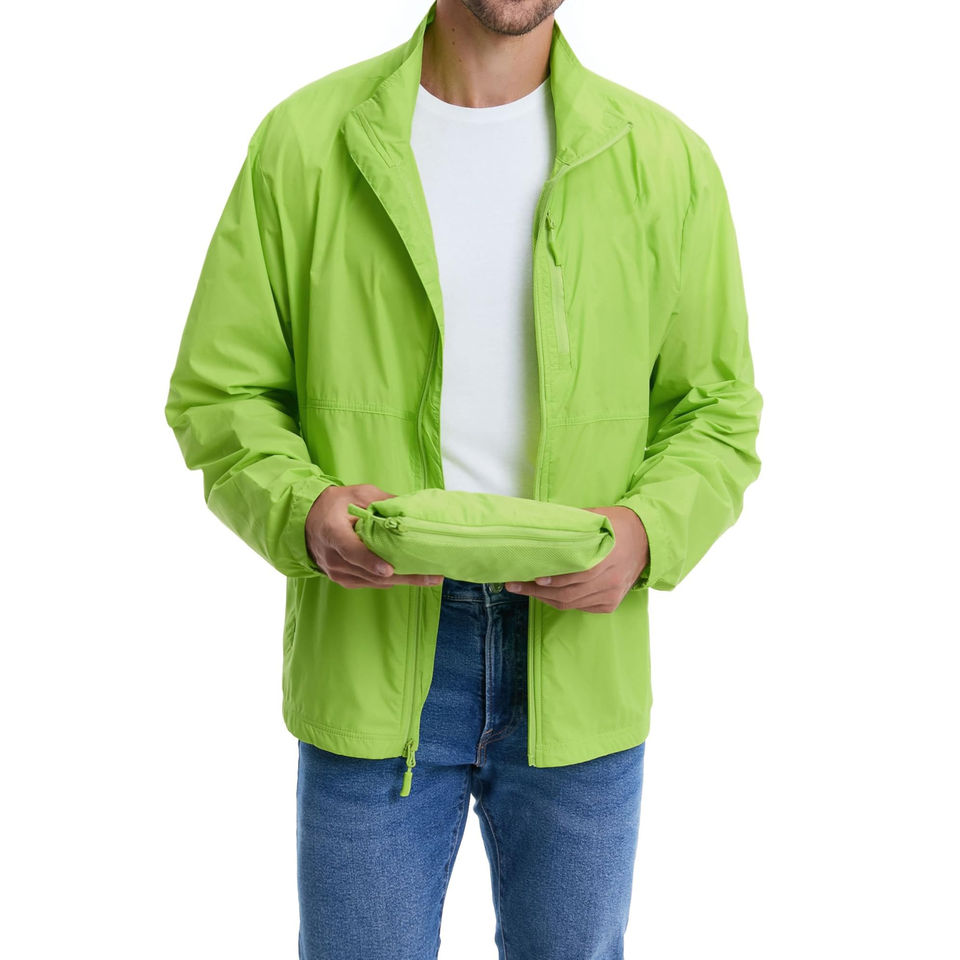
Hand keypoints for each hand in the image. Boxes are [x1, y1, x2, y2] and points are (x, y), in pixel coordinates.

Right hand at [305, 484, 444, 588]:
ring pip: (374, 582)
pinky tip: (411, 577)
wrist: (309, 521)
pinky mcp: (344, 579)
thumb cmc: (334, 505)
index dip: (370, 561)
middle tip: (431, 576)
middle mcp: (333, 558)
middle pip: (370, 573)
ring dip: (403, 581)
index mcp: (333, 533)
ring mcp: (337, 572)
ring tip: (430, 578)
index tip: (389, 569)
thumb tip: (410, 508)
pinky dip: (391, 581)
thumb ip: (382, 501)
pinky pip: (370, 583)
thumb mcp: (358, 493)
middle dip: (403, 577)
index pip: (351, 551)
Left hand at [503, 505, 648, 612]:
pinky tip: (546, 595)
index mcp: (609, 557)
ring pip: (572, 603)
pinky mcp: (610, 603)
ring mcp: (611, 594)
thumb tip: (541, 524)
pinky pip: (581, 607)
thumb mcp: (596, 517)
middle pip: (569, 594)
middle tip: (514, 585)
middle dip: (537, 592)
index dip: (555, 579)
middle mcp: (610, 580)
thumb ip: (572, 524)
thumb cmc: (618, 525)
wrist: (647, 539)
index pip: (579, 575)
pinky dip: (562, 602)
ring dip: (545, 598)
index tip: (533, 577)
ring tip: (523, 590)